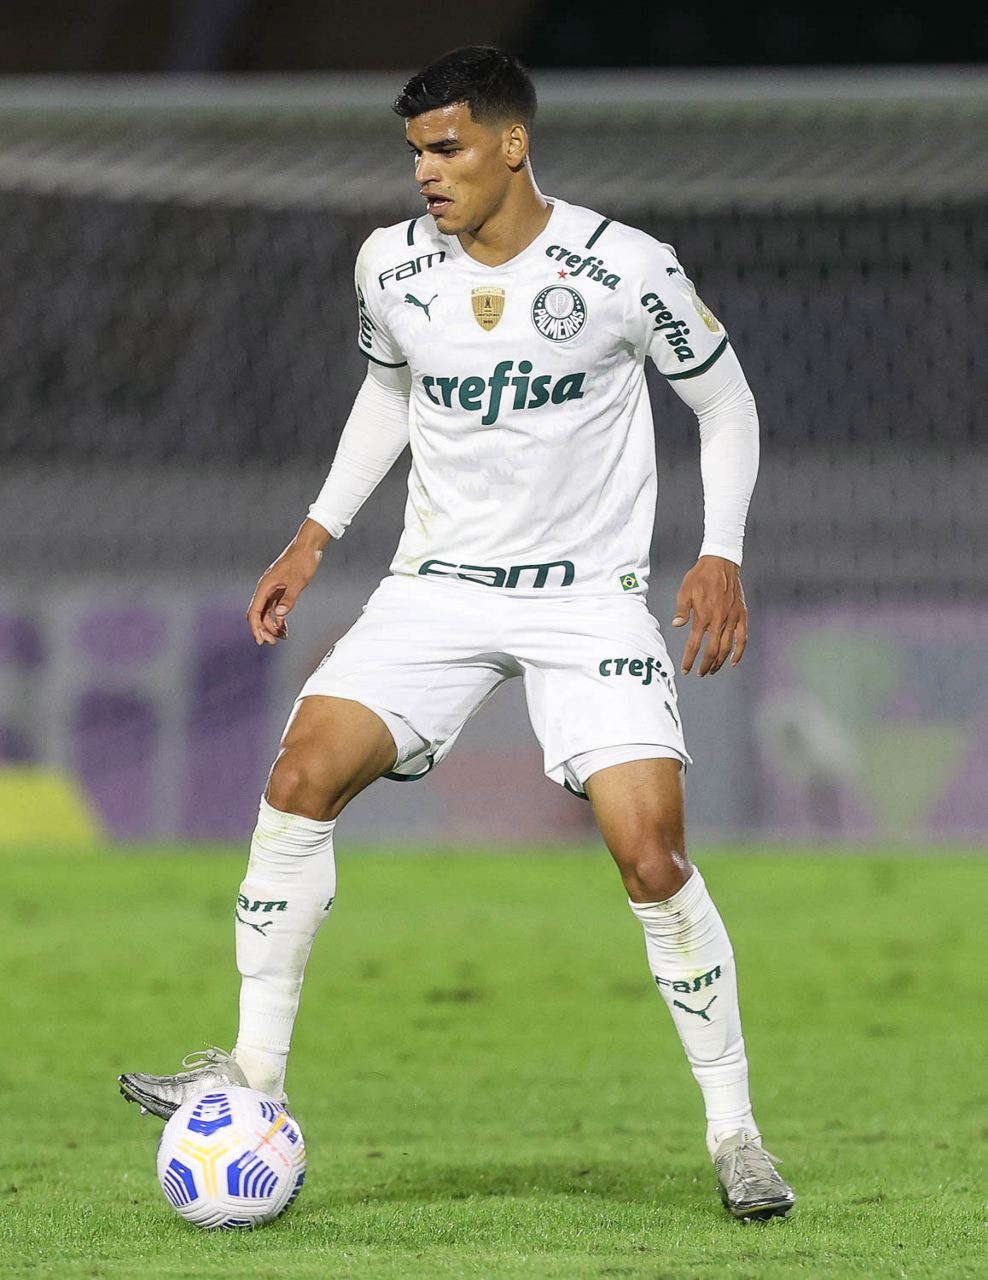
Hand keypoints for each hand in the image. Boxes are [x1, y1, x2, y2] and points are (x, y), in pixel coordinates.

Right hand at [246, 520, 328, 645]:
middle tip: (274, 642)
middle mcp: (266, 588)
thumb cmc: (302, 560)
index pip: (255, 611)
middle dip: (264, 630)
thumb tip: (280, 614)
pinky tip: (285, 628)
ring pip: (267, 612)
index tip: (261, 641)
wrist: (308, 546)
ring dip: (272, 626)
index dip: (256, 628)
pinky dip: (279, 619)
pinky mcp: (281, 589)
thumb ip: (289, 598)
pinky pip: (275, 608)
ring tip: (282, 637)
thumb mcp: (298, 580)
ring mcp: (273, 589)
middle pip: (259, 614)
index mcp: (266, 586)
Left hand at [672, 556, 747, 676]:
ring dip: (720, 662)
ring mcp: (732, 618)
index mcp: (703, 616)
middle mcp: (718, 620)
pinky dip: (739, 651)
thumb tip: (676, 625)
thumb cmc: (701, 576)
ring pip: (727, 647)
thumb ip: (681, 610)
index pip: (694, 645)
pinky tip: (734, 661)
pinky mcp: (742, 615)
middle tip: (700, 673)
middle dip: (705, 665)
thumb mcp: (685, 591)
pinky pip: (742, 638)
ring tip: (713, 670)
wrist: (721, 563)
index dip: (689, 660)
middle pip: (713, 651)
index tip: (685, 670)